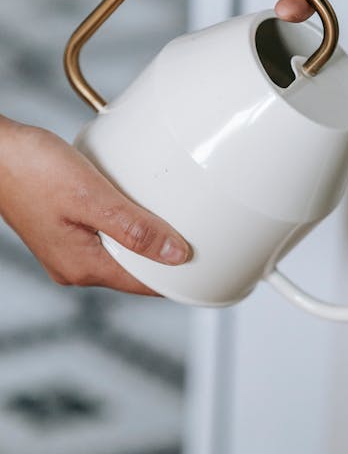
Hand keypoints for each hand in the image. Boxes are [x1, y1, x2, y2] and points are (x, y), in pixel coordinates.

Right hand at [0, 119, 190, 294]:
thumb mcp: (91, 197)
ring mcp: (68, 248)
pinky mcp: (64, 228)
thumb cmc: (28, 167)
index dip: (179, 278)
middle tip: (201, 234)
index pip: (144, 285)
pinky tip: (137, 204)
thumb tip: (175, 255)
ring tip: (174, 217)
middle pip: (136, 270)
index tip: (211, 264)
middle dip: (167, 256)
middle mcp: (74, 265)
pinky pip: (106, 234)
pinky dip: (127, 223)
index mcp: (82, 266)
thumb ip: (134, 229)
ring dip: (146, 237)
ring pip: (121, 251)